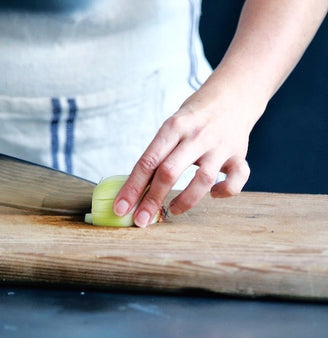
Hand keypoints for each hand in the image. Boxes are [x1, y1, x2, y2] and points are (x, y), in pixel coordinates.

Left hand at [113, 79, 260, 226]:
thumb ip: (158, 154)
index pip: (147, 161)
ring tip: (173, 210)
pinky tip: (214, 194)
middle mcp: (196, 136)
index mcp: (173, 127)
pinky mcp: (239, 154)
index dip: (132, 187)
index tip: (120, 208)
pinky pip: (238, 178)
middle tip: (141, 221)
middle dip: (152, 200)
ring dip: (185, 200)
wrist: (233, 94)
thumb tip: (134, 190)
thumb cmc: (193, 117)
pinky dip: (226, 191)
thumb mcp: (172, 126)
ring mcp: (219, 145)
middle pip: (169, 172)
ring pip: (202, 179)